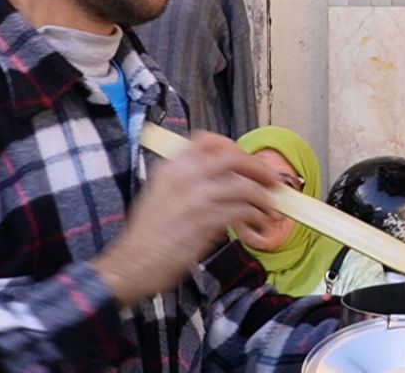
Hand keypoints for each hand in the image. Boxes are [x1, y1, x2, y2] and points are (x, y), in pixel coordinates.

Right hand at [92, 131, 277, 305]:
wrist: (132, 263)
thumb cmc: (146, 235)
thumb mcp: (160, 194)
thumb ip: (188, 182)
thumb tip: (222, 182)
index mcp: (172, 167)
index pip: (208, 141)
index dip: (233, 148)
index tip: (245, 161)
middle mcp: (186, 176)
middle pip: (234, 158)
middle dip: (258, 169)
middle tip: (271, 182)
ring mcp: (198, 197)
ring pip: (245, 187)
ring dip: (264, 200)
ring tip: (270, 210)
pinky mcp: (208, 221)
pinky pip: (244, 212)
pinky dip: (257, 218)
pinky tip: (259, 226)